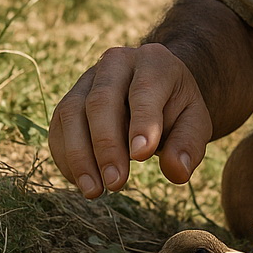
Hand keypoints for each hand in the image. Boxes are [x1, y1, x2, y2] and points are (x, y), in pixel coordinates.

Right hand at [48, 43, 212, 198]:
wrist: (156, 92)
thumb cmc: (176, 108)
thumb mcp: (194, 122)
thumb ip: (188, 144)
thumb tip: (177, 172)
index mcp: (154, 61)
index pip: (144, 90)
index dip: (142, 122)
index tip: (141, 155)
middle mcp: (116, 63)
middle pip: (101, 100)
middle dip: (107, 145)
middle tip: (117, 183)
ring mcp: (88, 79)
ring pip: (72, 113)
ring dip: (80, 156)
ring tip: (95, 191)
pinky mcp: (69, 100)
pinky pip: (58, 127)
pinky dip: (66, 157)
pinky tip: (82, 181)